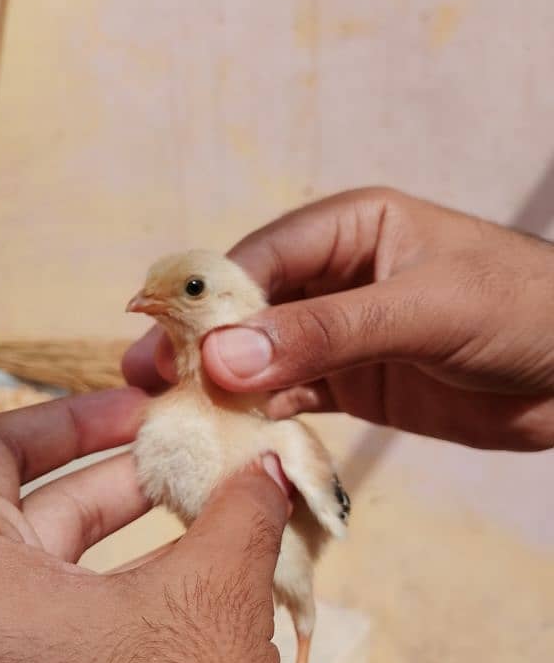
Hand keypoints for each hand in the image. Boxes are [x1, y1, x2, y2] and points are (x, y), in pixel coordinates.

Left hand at [0, 390, 303, 662]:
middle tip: (183, 453)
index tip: (131, 407)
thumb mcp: (210, 607)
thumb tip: (272, 465)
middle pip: (22, 511)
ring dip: (131, 534)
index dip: (65, 419)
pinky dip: (122, 591)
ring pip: (49, 574)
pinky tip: (193, 570)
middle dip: (113, 476)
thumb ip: (240, 516)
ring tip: (206, 503)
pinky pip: (61, 628)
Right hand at [124, 188, 553, 449]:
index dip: (207, 299)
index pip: (260, 258)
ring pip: (267, 355)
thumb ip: (327, 332)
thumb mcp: (424, 310)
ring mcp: (342, 333)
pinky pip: (296, 395)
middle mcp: (336, 276)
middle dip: (203, 343)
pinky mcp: (355, 381)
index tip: (160, 338)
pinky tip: (237, 435)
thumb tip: (225, 355)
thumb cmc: (522, 310)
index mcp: (351, 228)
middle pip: (252, 308)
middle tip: (147, 378)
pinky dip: (266, 415)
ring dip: (226, 383)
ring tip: (176, 412)